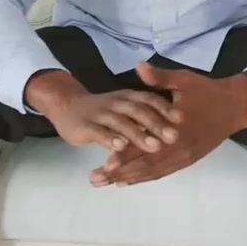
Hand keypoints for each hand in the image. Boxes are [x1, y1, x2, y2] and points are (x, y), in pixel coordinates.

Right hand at [26, 69, 181, 152]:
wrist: (65, 104)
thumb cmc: (102, 108)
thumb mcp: (124, 101)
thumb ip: (143, 107)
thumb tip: (169, 117)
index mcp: (127, 96)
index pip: (148, 99)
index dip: (164, 108)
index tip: (181, 118)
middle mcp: (115, 103)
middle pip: (138, 112)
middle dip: (157, 124)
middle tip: (174, 137)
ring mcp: (100, 114)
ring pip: (121, 123)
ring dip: (138, 135)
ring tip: (155, 146)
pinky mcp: (85, 126)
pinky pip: (99, 132)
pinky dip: (110, 139)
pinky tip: (121, 148)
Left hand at [90, 62, 246, 185]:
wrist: (236, 105)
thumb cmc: (208, 92)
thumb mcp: (184, 80)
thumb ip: (160, 78)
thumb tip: (139, 66)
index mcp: (175, 130)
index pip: (145, 146)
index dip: (125, 155)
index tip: (104, 163)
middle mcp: (178, 148)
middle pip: (145, 165)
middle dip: (119, 173)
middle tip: (96, 180)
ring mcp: (183, 156)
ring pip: (152, 172)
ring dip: (129, 178)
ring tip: (106, 183)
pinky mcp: (187, 159)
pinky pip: (163, 172)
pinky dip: (145, 177)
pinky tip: (129, 180)